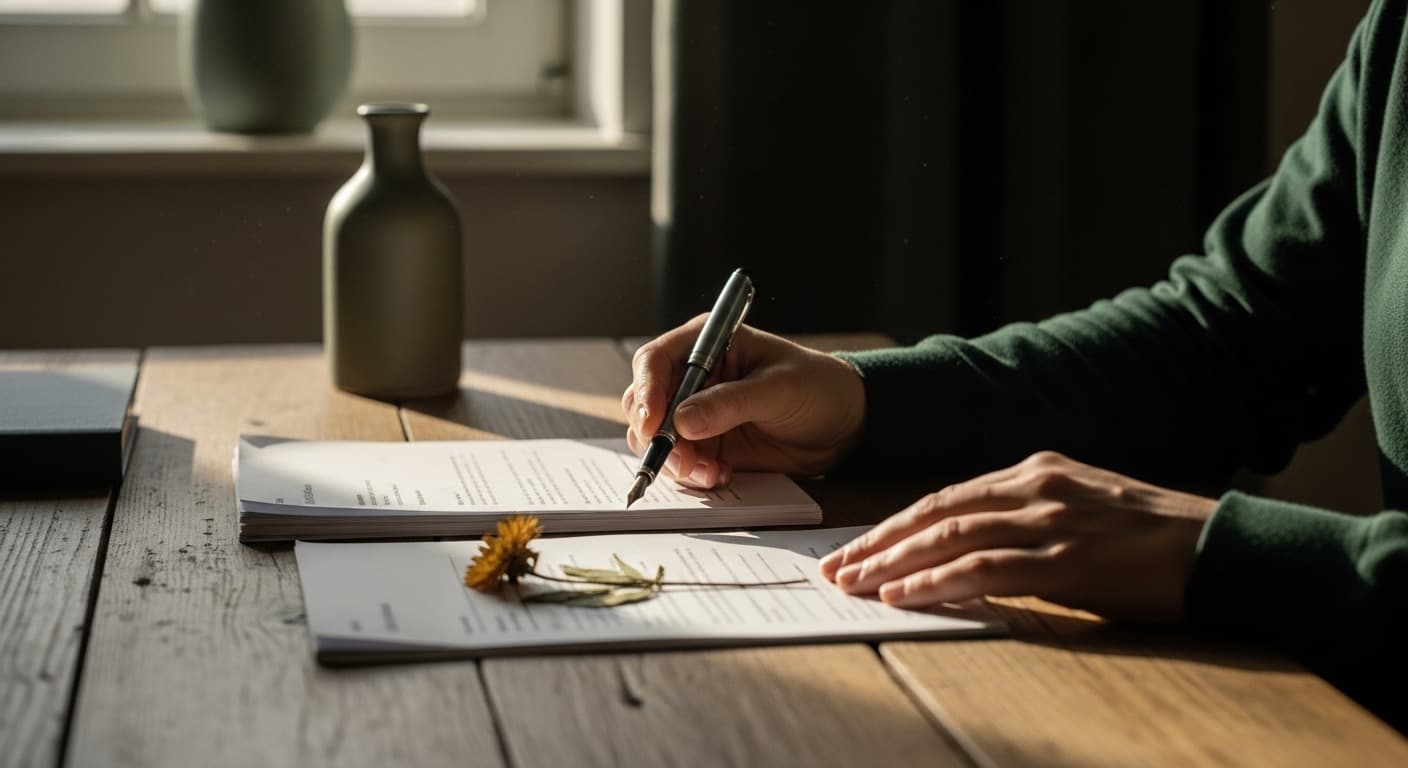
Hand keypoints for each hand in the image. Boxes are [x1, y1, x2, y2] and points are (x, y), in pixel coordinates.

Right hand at [623, 317, 865, 487]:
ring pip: (655, 439)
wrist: (843, 425)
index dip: (647, 392)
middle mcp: (693, 376)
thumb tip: (681, 422)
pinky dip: (691, 475)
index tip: (653, 424)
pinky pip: (680, 462)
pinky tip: (722, 476)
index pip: (655, 361)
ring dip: (675, 461)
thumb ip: (731, 403)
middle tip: (683, 460)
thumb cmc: (817, 388)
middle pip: (644, 403)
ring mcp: (696, 413)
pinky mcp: (705, 445)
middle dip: (656, 436)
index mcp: (707, 343)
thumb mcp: (779, 390)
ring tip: (712, 473)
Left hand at [818, 451, 1216, 622]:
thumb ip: (1026, 519)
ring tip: (855, 584)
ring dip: (894, 563)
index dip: (895, 523)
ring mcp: (1050, 520)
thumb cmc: (1152, 537)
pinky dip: (938, 581)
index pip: (945, 496)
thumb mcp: (1081, 510)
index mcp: (1036, 471)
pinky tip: (905, 595)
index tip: (856, 547)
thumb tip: (969, 547)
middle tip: (836, 567)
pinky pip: (985, 569)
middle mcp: (1035, 487)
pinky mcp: (1066, 559)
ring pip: (950, 536)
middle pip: (934, 512)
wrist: (1221, 548)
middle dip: (878, 542)